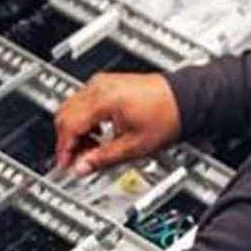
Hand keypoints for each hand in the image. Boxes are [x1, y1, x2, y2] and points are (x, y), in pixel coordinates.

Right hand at [55, 72, 180, 175]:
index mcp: (103, 100)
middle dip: (67, 139)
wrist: (186, 98)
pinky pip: (84, 100)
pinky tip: (96, 134)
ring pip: (72, 106)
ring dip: (75, 129)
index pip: (70, 125)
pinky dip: (84, 118)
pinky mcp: (108, 83)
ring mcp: (103, 82)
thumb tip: (82, 168)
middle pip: (65, 113)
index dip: (65, 148)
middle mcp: (99, 86)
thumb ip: (103, 158)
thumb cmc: (167, 115)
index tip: (66, 164)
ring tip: (89, 150)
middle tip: (75, 160)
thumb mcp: (133, 146)